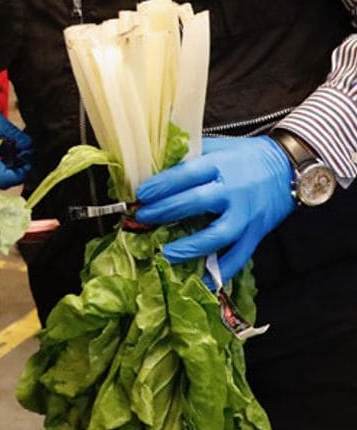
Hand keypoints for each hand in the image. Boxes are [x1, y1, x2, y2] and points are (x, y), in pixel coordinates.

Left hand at [134, 135, 294, 282]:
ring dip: (190, 247)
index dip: (162, 185)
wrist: (288, 167)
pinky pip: (238, 257)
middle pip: (197, 203)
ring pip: (218, 235)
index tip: (141, 194)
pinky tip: (200, 281)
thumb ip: (188, 157)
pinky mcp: (256, 233)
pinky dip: (220, 272)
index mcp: (220, 165)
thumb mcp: (216, 147)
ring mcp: (246, 215)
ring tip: (165, 253)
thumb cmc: (245, 156)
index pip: (187, 174)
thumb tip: (152, 167)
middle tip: (142, 218)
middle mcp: (234, 190)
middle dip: (166, 212)